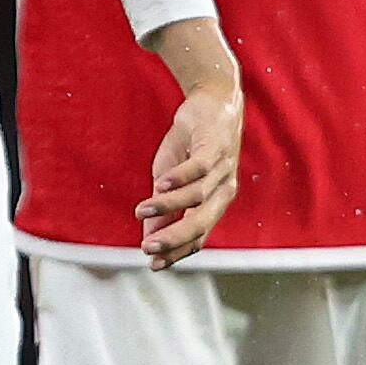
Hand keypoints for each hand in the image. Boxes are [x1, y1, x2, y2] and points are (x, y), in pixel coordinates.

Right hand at [133, 22, 244, 266]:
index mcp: (215, 203)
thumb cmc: (192, 142)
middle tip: (148, 248)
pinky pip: (200, 167)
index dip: (177, 252)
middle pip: (201, 222)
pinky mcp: (217, 146)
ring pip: (197, 196)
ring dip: (167, 206)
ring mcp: (223, 169)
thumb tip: (148, 238)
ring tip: (141, 212)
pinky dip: (181, 177)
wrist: (213, 99)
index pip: (198, 235)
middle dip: (174, 238)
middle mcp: (224, 190)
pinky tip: (161, 183)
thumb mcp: (170, 177)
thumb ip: (163, 208)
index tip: (152, 265)